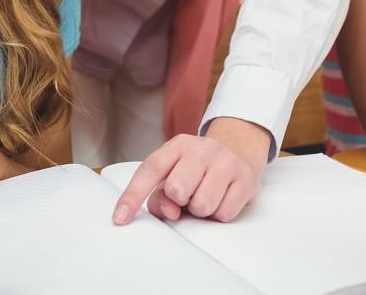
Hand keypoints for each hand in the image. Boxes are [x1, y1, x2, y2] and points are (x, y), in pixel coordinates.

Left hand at [111, 117, 269, 224]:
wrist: (239, 149)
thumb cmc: (198, 168)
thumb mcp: (174, 172)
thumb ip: (160, 194)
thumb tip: (170, 211)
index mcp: (177, 146)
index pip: (150, 170)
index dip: (132, 196)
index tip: (120, 219)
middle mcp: (201, 148)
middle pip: (177, 190)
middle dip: (181, 200)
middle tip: (190, 193)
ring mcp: (226, 161)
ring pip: (202, 205)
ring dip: (202, 210)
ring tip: (207, 195)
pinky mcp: (246, 178)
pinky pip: (224, 213)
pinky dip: (221, 213)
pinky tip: (223, 197)